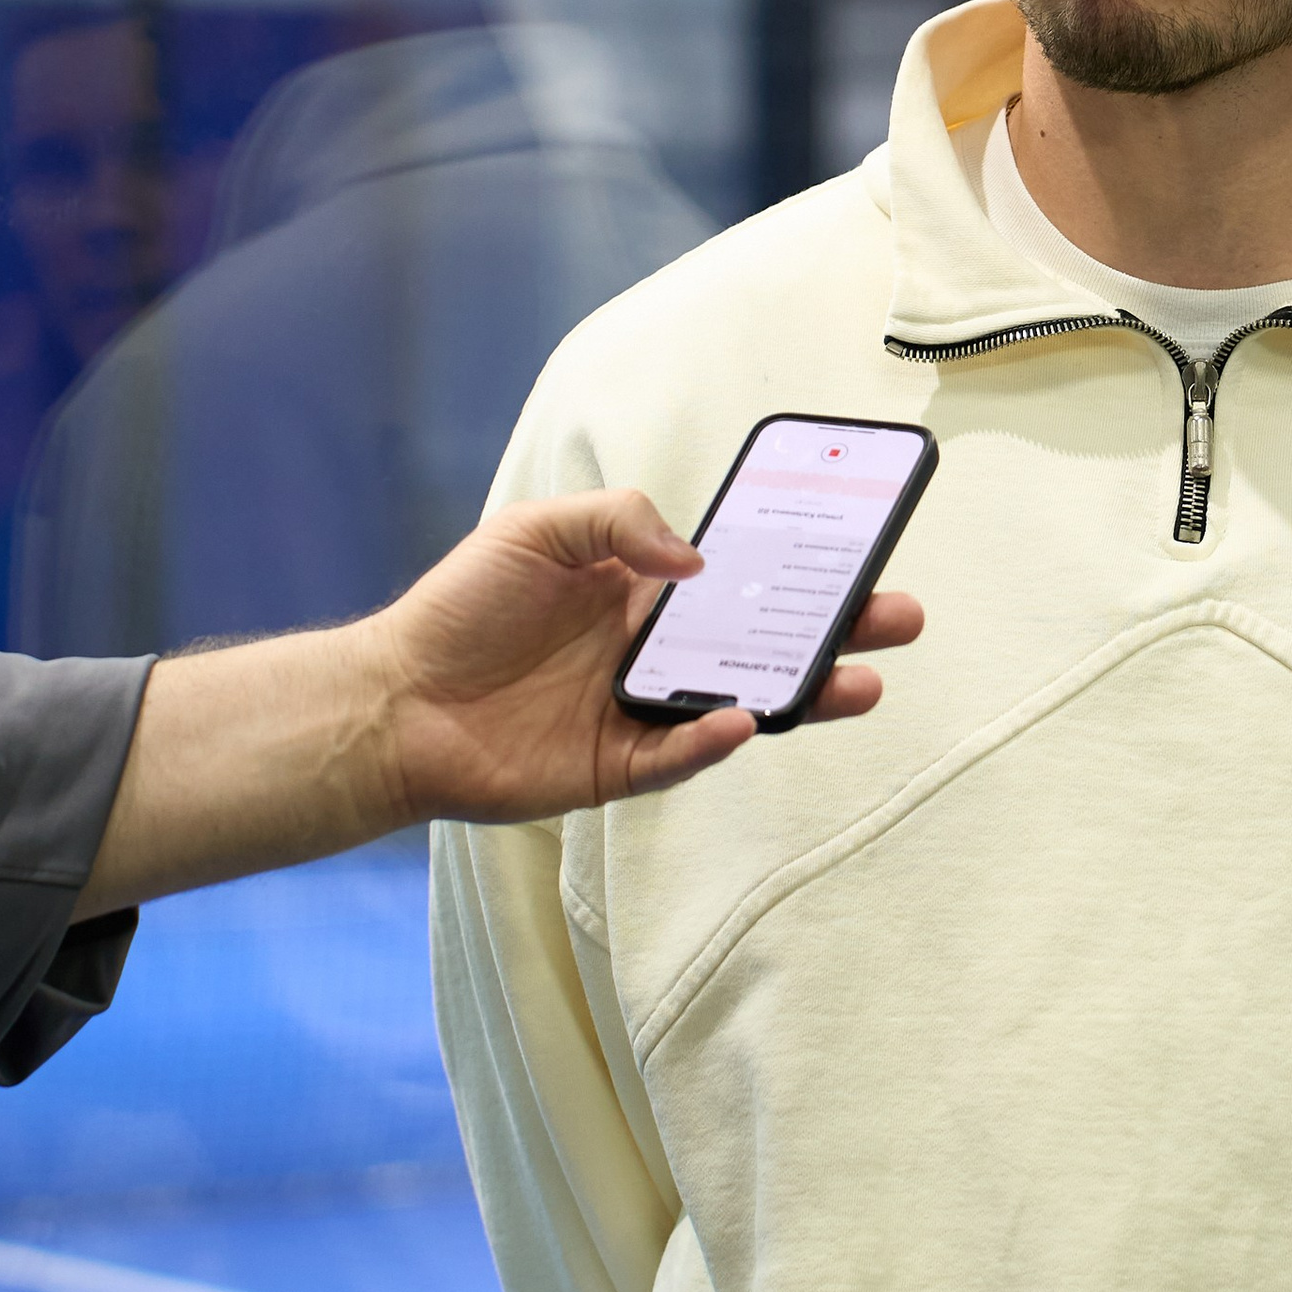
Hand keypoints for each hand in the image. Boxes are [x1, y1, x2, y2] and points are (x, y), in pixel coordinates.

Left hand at [370, 490, 924, 825]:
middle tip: (899, 616)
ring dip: (805, 693)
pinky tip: (747, 718)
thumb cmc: (461, 605)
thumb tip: (699, 559)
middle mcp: (656, 651)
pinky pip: (679, 757)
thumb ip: (620, 523)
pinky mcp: (615, 767)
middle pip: (765, 641)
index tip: (858, 543)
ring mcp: (641, 712)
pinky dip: (713, 741)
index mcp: (645, 591)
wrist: (392, 699)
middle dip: (837, 629)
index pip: (742, 574)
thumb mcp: (538, 530)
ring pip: (743, 703)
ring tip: (863, 681)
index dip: (799, 562)